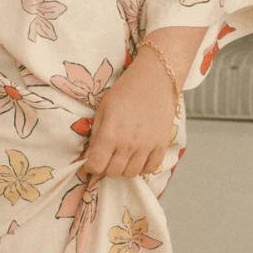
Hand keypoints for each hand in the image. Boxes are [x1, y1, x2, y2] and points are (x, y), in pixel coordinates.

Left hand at [77, 48, 176, 183]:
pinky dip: (142, 168)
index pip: (96, 166)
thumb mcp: (102, 110)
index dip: (91, 167)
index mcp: (110, 135)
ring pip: (130, 173)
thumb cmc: (125, 92)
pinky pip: (150, 168)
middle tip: (108, 158)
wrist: (155, 79)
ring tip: (123, 157)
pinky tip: (138, 158)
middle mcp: (128, 144)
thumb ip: (95, 135)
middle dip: (106, 168)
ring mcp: (146, 146)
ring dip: (124, 169)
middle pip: (113, 172)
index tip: (93, 162)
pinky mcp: (161, 144)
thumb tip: (90, 156)